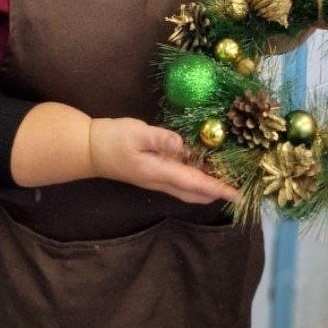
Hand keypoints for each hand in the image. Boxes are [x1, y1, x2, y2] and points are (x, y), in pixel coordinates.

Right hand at [89, 118, 239, 205]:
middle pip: (194, 193)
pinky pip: (180, 182)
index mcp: (159, 172)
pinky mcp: (152, 174)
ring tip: (226, 183)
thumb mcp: (136, 132)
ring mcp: (156, 180)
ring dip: (207, 189)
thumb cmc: (112, 140)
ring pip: (187, 190)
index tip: (238, 195)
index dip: (218, 188)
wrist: (89, 150)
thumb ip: (159, 138)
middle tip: (238, 191)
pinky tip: (202, 170)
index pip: (195, 183)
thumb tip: (181, 144)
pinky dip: (196, 181)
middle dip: (216, 193)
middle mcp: (160, 181)